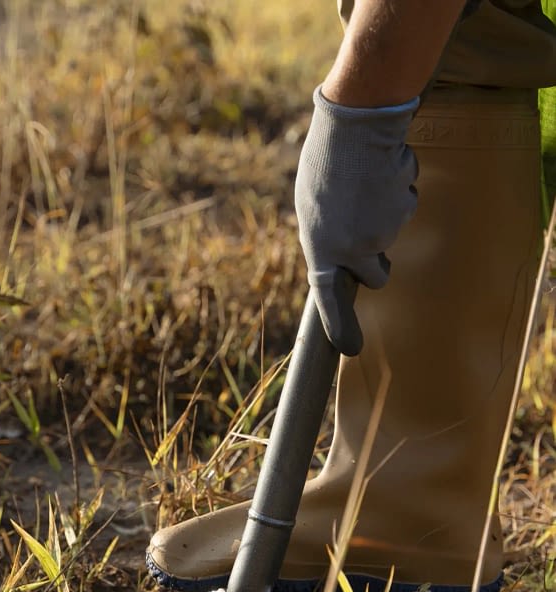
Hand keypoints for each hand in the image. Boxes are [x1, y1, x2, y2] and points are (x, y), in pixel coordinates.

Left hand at [295, 87, 418, 354]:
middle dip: (376, 263)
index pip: (330, 299)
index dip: (340, 326)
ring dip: (382, 218)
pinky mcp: (404, 208)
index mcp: (321, 247)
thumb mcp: (309, 206)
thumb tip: (337, 261)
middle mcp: (353, 247)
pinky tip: (381, 172)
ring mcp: (382, 230)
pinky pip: (404, 206)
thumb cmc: (325, 161)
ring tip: (364, 185)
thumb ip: (324, 238)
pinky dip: (396, 192)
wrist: (356, 121)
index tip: (350, 349)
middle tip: (364, 233)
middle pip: (376, 276)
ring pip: (390, 237)